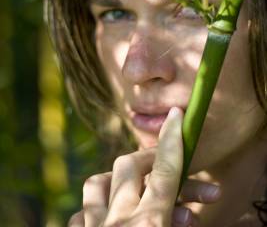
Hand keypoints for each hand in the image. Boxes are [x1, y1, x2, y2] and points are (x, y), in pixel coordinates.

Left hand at [69, 108, 220, 226]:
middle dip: (149, 158)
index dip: (173, 140)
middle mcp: (117, 222)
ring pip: (98, 182)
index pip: (165, 172)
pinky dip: (97, 209)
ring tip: (137, 193)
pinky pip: (81, 212)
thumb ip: (180, 223)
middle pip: (129, 165)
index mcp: (149, 226)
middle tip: (166, 167)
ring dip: (118, 181)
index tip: (176, 115)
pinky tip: (110, 218)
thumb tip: (187, 214)